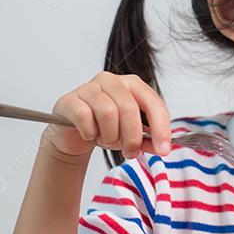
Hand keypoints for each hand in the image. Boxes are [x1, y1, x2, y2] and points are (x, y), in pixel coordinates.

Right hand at [43, 72, 171, 160]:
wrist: (73, 133)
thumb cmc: (105, 128)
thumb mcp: (131, 135)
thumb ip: (149, 140)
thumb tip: (163, 148)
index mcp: (133, 84)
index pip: (153, 103)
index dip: (161, 128)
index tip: (164, 150)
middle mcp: (112, 81)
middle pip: (129, 108)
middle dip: (132, 137)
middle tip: (130, 152)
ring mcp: (89, 88)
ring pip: (107, 113)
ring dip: (110, 135)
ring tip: (107, 141)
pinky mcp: (70, 99)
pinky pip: (85, 117)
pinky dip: (90, 133)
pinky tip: (89, 135)